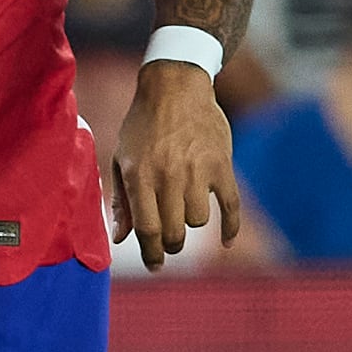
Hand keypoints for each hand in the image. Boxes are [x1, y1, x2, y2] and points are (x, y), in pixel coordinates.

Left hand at [107, 59, 241, 271]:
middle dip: (170, 245)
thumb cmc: (142, 126)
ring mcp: (197, 171)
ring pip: (198, 220)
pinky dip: (230, 228)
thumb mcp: (122, 159)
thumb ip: (121, 200)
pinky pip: (231, 207)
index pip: (146, 228)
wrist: (175, 87)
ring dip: (191, 224)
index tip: (155, 265)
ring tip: (184, 213)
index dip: (151, 253)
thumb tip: (119, 238)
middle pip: (173, 231)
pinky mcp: (222, 165)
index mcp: (139, 176)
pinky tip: (224, 241)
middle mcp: (168, 176)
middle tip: (169, 244)